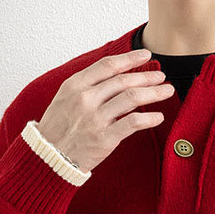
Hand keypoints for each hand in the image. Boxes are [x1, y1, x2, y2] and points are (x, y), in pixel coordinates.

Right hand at [36, 48, 174, 172]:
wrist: (48, 157)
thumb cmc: (58, 129)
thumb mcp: (65, 99)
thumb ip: (87, 86)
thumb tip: (112, 75)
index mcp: (75, 86)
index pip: (108, 65)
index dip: (130, 59)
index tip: (146, 56)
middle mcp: (85, 99)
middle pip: (123, 80)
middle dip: (146, 76)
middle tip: (161, 76)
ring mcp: (95, 119)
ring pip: (131, 98)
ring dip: (153, 93)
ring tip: (166, 91)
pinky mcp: (104, 139)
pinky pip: (132, 123)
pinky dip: (148, 118)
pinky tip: (158, 117)